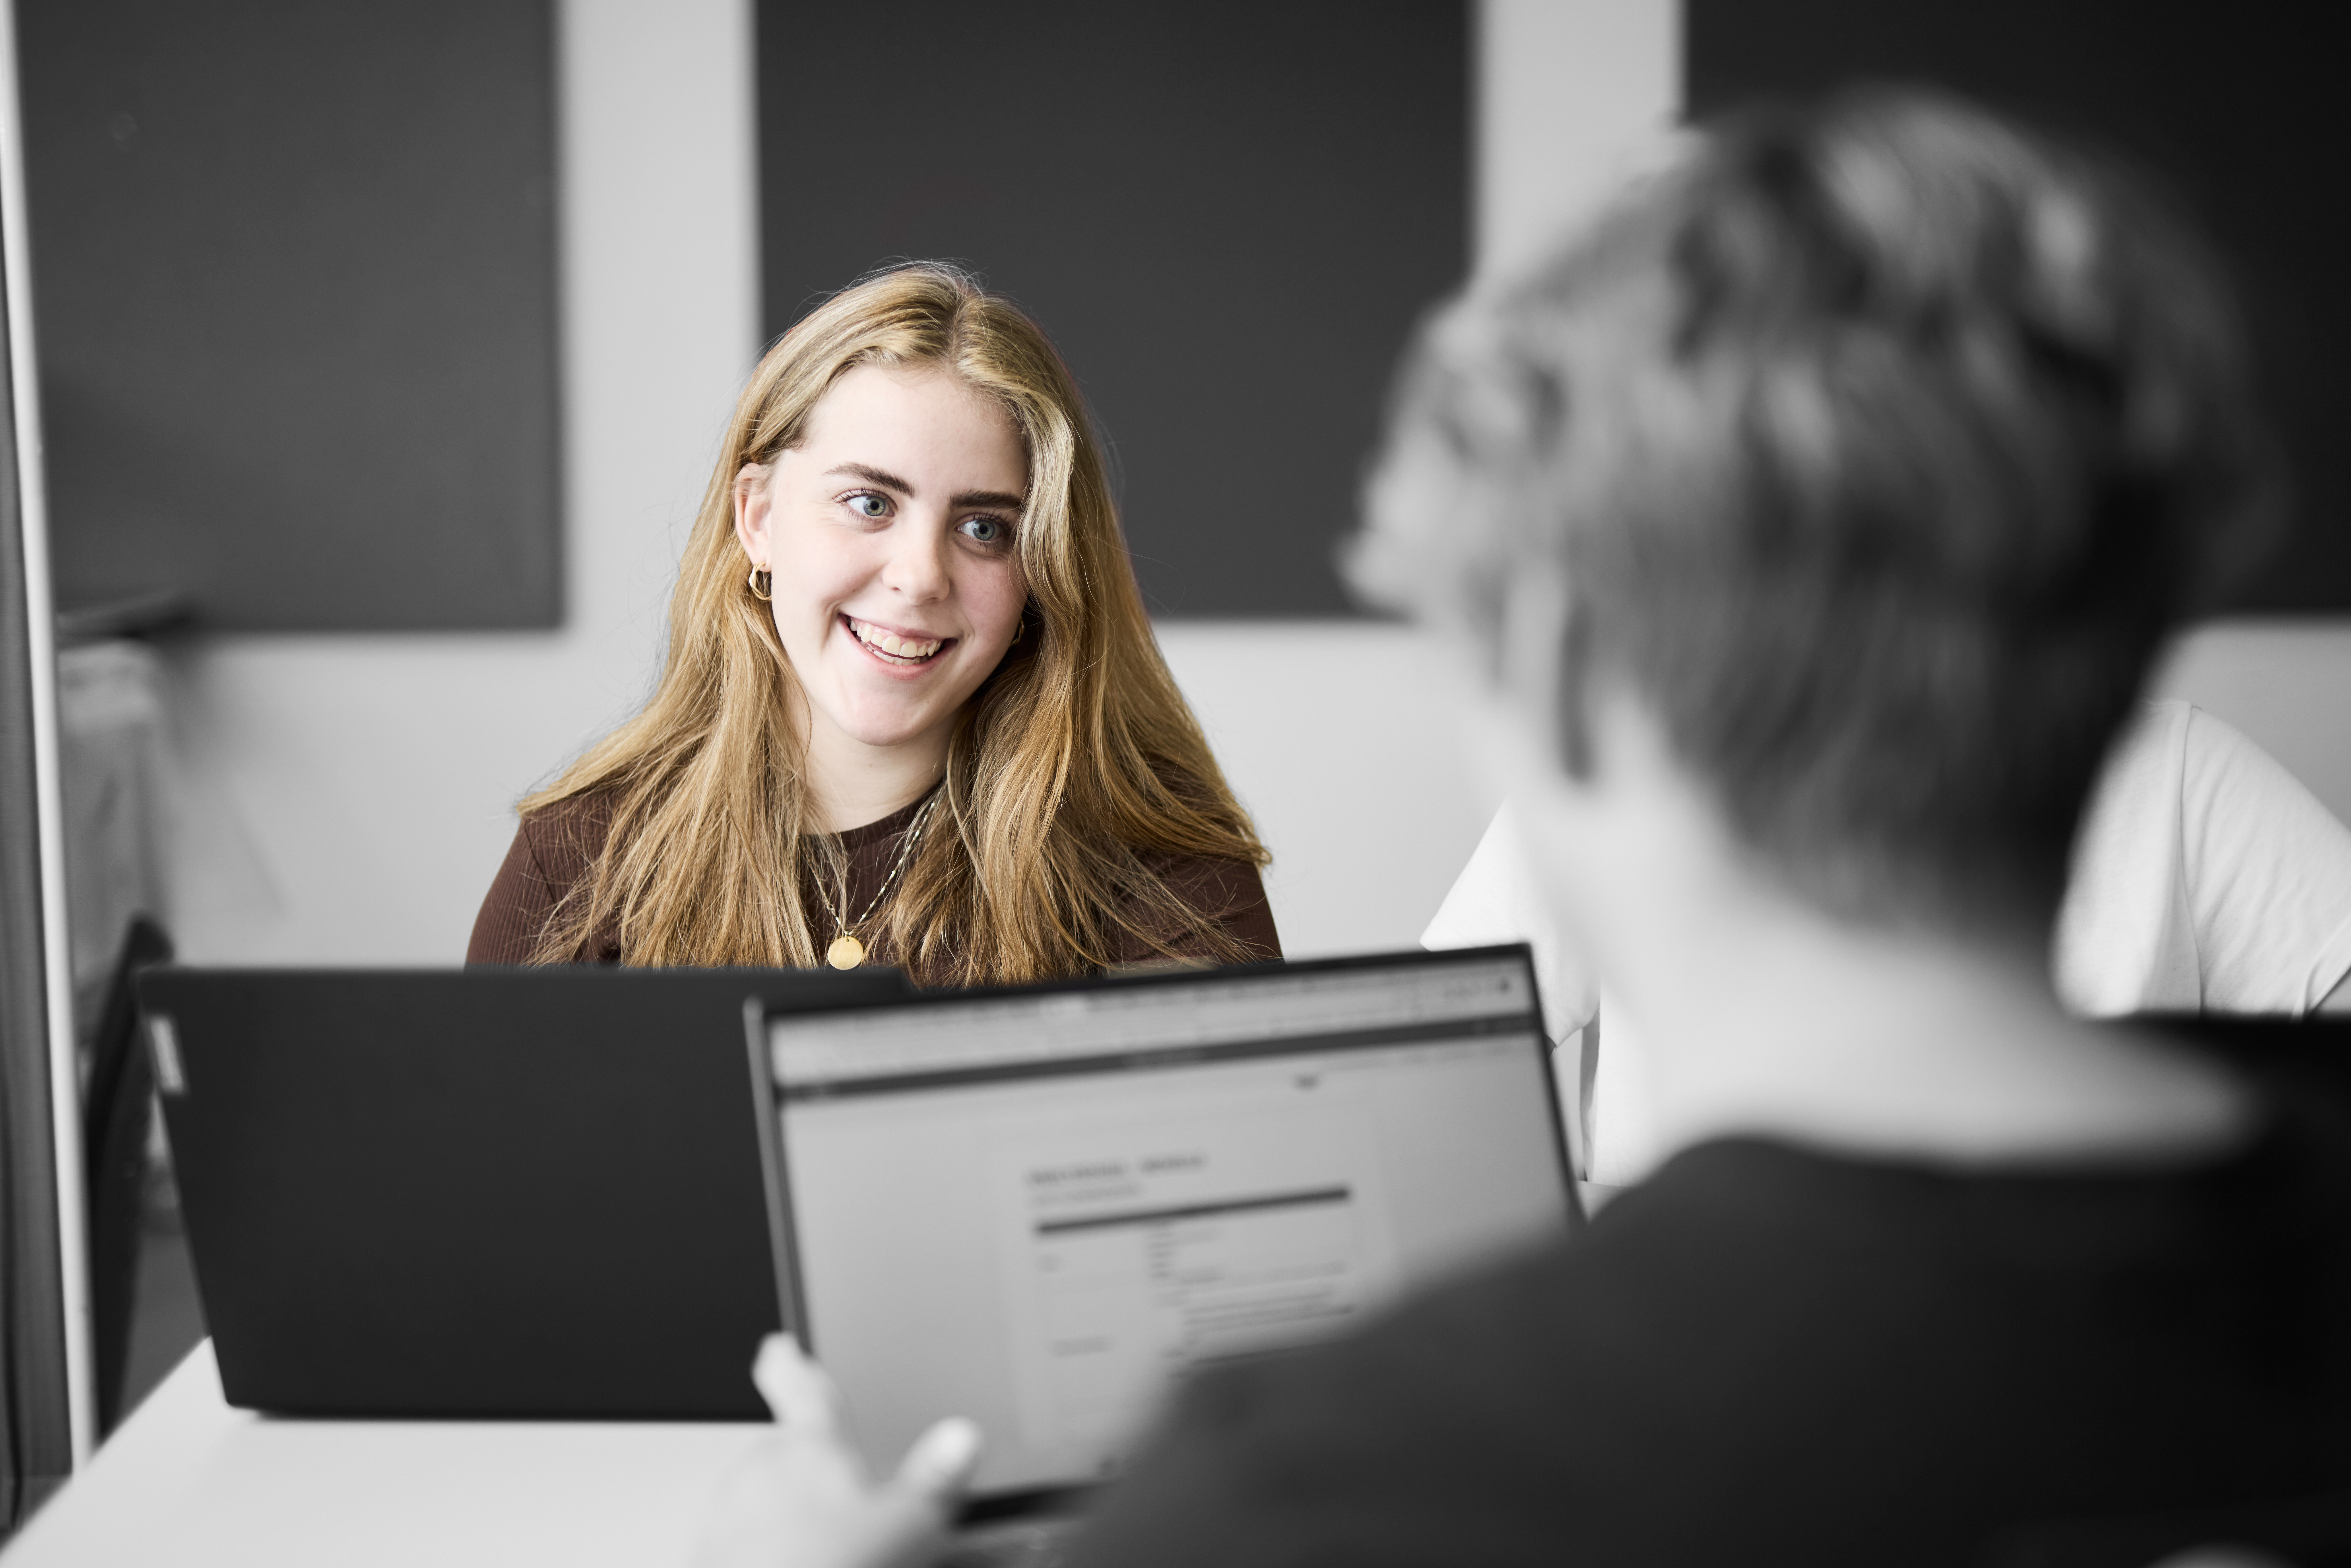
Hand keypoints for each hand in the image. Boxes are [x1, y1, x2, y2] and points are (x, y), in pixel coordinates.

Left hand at [692, 1333, 982, 1567]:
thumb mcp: (906, 1527)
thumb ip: (935, 1478)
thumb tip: (964, 1436)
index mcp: (812, 1448)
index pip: (801, 1387)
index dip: (788, 1363)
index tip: (778, 1347)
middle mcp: (761, 1469)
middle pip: (783, 1452)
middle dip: (804, 1469)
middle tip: (831, 1501)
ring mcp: (727, 1511)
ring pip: (760, 1497)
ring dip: (781, 1512)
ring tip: (814, 1550)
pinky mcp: (709, 1548)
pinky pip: (737, 1537)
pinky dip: (758, 1547)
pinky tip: (786, 1563)